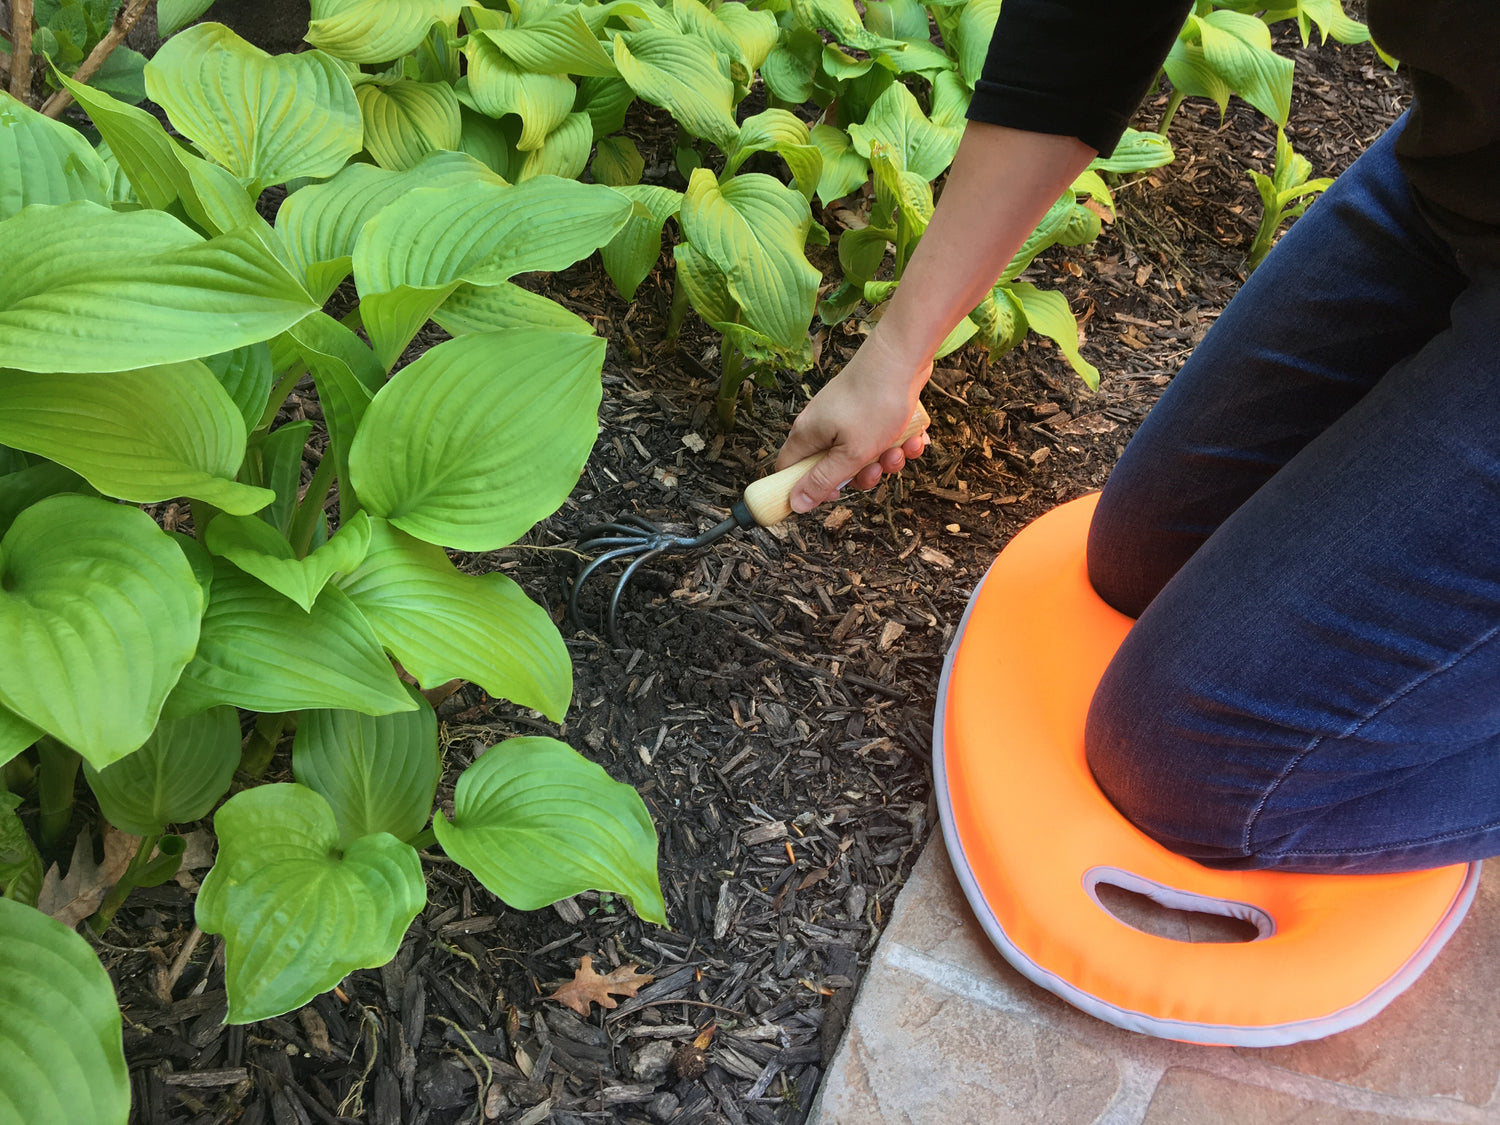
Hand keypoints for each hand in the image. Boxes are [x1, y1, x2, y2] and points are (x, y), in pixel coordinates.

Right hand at [776, 329, 930, 512]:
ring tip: (900, 448)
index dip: (805, 489)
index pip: (788, 470)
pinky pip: (879, 439)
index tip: (833, 495)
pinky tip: (912, 436)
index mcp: (808, 435)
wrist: (903, 356)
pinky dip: (897, 442)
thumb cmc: (875, 401)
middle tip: (875, 468)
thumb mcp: (851, 453)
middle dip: (860, 475)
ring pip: (861, 456)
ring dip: (884, 460)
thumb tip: (795, 504)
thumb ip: (823, 481)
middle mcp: (822, 425)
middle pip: (832, 468)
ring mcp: (846, 417)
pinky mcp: (868, 410)